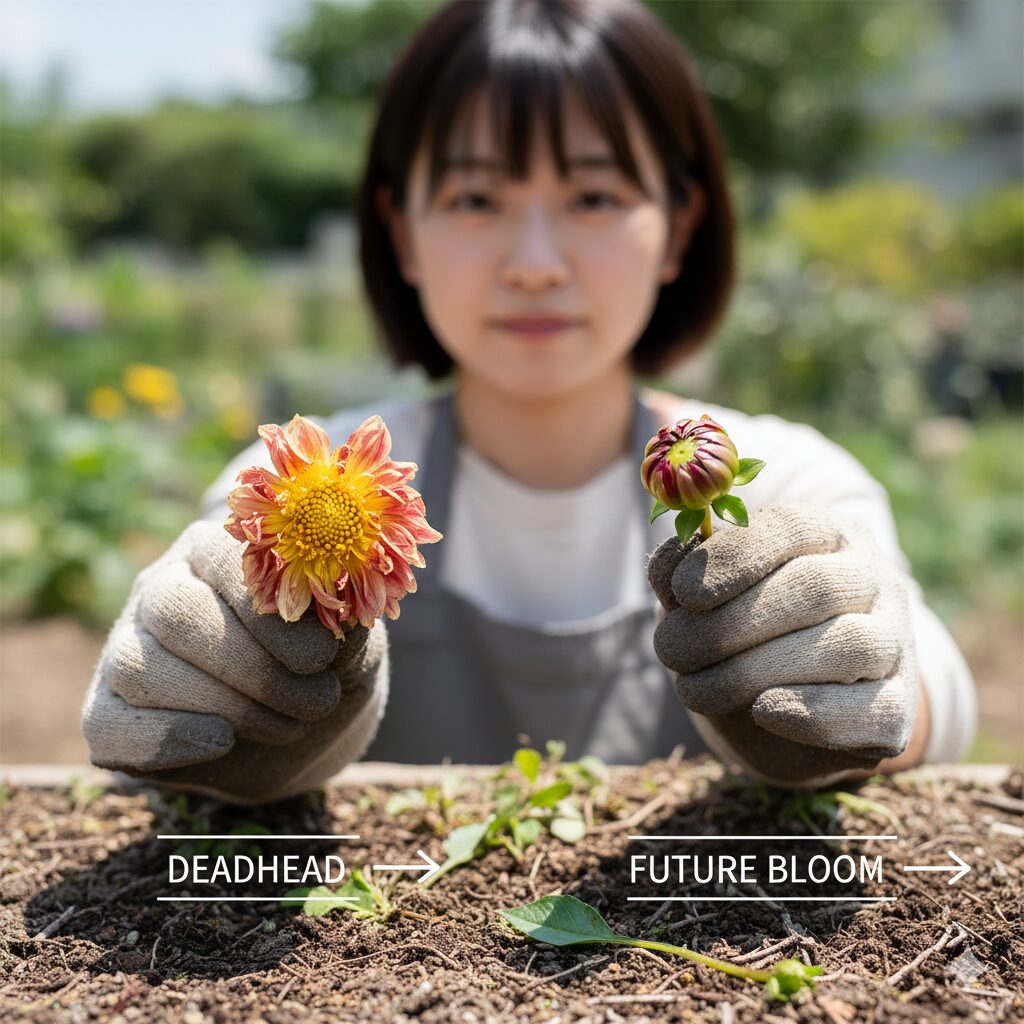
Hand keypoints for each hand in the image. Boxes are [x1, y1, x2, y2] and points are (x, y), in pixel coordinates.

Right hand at [81, 520, 387, 802]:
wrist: (305, 732)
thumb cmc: (327, 669)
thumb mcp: (349, 643)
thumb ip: (341, 624)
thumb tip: (332, 617)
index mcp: (218, 552)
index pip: (222, 560)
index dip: (270, 615)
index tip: (321, 658)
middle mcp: (162, 588)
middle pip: (175, 611)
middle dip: (253, 668)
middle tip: (316, 701)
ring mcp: (128, 647)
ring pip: (140, 667)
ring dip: (227, 707)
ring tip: (289, 725)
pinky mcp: (109, 712)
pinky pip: (108, 724)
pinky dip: (165, 740)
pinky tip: (222, 743)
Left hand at [647, 502, 918, 784]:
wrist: (777, 709)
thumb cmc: (735, 633)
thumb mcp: (701, 596)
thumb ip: (680, 573)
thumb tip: (672, 568)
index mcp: (827, 534)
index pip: (792, 527)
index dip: (735, 557)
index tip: (683, 593)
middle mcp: (872, 579)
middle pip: (816, 589)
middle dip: (730, 624)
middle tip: (669, 651)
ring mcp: (895, 643)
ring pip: (847, 647)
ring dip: (756, 671)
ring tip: (695, 689)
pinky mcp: (898, 710)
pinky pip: (871, 710)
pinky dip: (813, 713)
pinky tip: (762, 711)